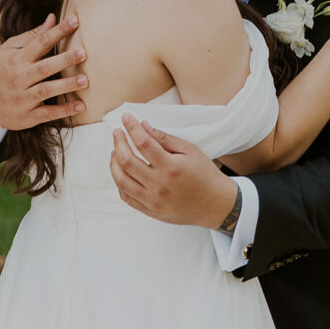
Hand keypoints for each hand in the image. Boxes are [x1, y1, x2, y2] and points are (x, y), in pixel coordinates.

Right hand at [0, 14, 87, 139]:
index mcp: (16, 59)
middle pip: (44, 67)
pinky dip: (64, 111)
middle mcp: (19, 78)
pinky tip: (81, 105)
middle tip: (83, 53)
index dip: (57, 31)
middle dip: (64, 60)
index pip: (40, 42)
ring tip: (85, 80)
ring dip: (66, 85)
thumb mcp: (9, 50)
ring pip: (46, 91)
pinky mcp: (27, 116)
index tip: (75, 21)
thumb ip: (32, 36)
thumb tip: (52, 18)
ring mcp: (22, 99)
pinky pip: (47, 114)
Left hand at [109, 114, 238, 228]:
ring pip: (122, 180)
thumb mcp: (190, 151)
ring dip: (114, 163)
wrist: (215, 205)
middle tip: (117, 132)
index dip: (132, 128)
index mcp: (171, 167)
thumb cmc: (205, 175)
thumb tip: (144, 127)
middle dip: (119, 142)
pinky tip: (121, 171)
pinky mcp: (150, 210)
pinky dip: (119, 182)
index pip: (143, 143)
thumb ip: (165, 139)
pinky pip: (126, 196)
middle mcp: (159, 185)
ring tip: (116, 150)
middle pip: (127, 161)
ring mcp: (153, 200)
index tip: (126, 118)